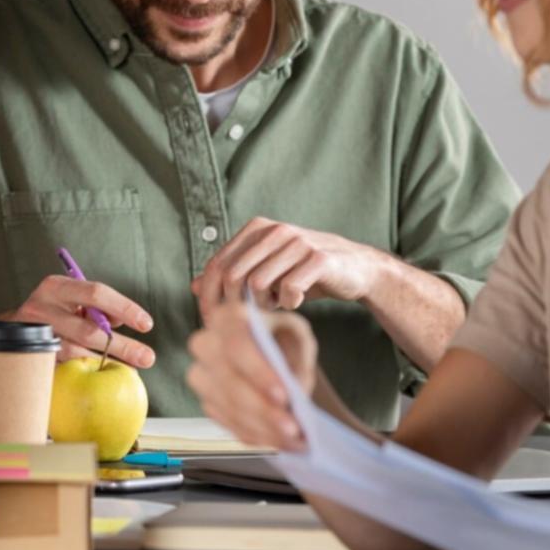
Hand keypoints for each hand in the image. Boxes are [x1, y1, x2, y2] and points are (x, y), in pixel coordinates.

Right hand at [0, 275, 154, 368]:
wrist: (12, 329)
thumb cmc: (51, 311)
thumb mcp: (71, 300)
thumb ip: (95, 308)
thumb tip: (119, 323)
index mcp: (55, 286)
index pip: (96, 292)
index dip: (124, 308)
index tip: (146, 324)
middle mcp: (42, 307)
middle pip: (89, 329)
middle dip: (122, 345)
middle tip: (147, 358)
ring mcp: (35, 334)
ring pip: (76, 352)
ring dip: (106, 362)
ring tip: (130, 370)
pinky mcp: (32, 355)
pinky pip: (65, 366)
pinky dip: (87, 370)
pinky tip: (102, 373)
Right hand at [186, 301, 317, 452]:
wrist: (273, 356)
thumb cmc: (284, 341)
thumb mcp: (298, 337)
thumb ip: (296, 358)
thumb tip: (292, 388)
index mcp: (228, 317)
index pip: (236, 345)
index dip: (257, 372)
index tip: (284, 395)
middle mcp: (205, 343)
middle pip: (227, 380)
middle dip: (262, 408)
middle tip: (293, 427)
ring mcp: (201, 374)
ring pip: (226, 406)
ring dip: (261, 427)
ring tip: (294, 438)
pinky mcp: (205, 400)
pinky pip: (226, 422)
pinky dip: (255, 434)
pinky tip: (278, 438)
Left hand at [193, 218, 385, 321]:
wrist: (357, 269)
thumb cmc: (305, 272)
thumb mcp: (266, 269)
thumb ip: (233, 274)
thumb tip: (193, 286)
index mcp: (256, 229)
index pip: (217, 264)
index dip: (209, 295)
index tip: (211, 320)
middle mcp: (274, 230)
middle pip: (233, 275)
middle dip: (235, 304)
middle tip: (248, 318)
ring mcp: (298, 242)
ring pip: (258, 283)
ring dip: (264, 304)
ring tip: (276, 304)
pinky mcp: (319, 259)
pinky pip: (289, 289)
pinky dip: (288, 303)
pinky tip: (295, 302)